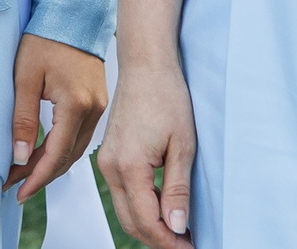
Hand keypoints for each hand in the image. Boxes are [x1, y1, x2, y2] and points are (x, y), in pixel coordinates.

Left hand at [6, 34, 107, 202]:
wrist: (71, 14)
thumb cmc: (44, 39)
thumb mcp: (25, 78)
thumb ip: (23, 120)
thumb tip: (20, 158)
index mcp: (76, 105)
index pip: (56, 154)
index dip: (36, 177)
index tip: (17, 192)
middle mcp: (93, 110)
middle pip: (68, 157)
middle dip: (41, 175)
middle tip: (15, 187)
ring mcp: (99, 106)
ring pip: (75, 149)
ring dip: (51, 164)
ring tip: (24, 174)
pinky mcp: (97, 101)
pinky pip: (80, 136)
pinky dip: (61, 149)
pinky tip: (44, 153)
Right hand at [96, 59, 194, 247]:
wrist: (145, 66)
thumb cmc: (166, 97)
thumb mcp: (183, 145)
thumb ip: (177, 189)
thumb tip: (177, 227)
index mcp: (129, 166)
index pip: (147, 221)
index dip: (169, 241)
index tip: (190, 247)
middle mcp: (110, 167)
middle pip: (131, 223)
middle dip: (158, 239)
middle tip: (186, 243)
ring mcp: (106, 162)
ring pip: (125, 211)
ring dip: (149, 225)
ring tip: (179, 229)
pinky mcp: (108, 156)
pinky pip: (122, 193)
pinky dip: (141, 207)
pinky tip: (163, 206)